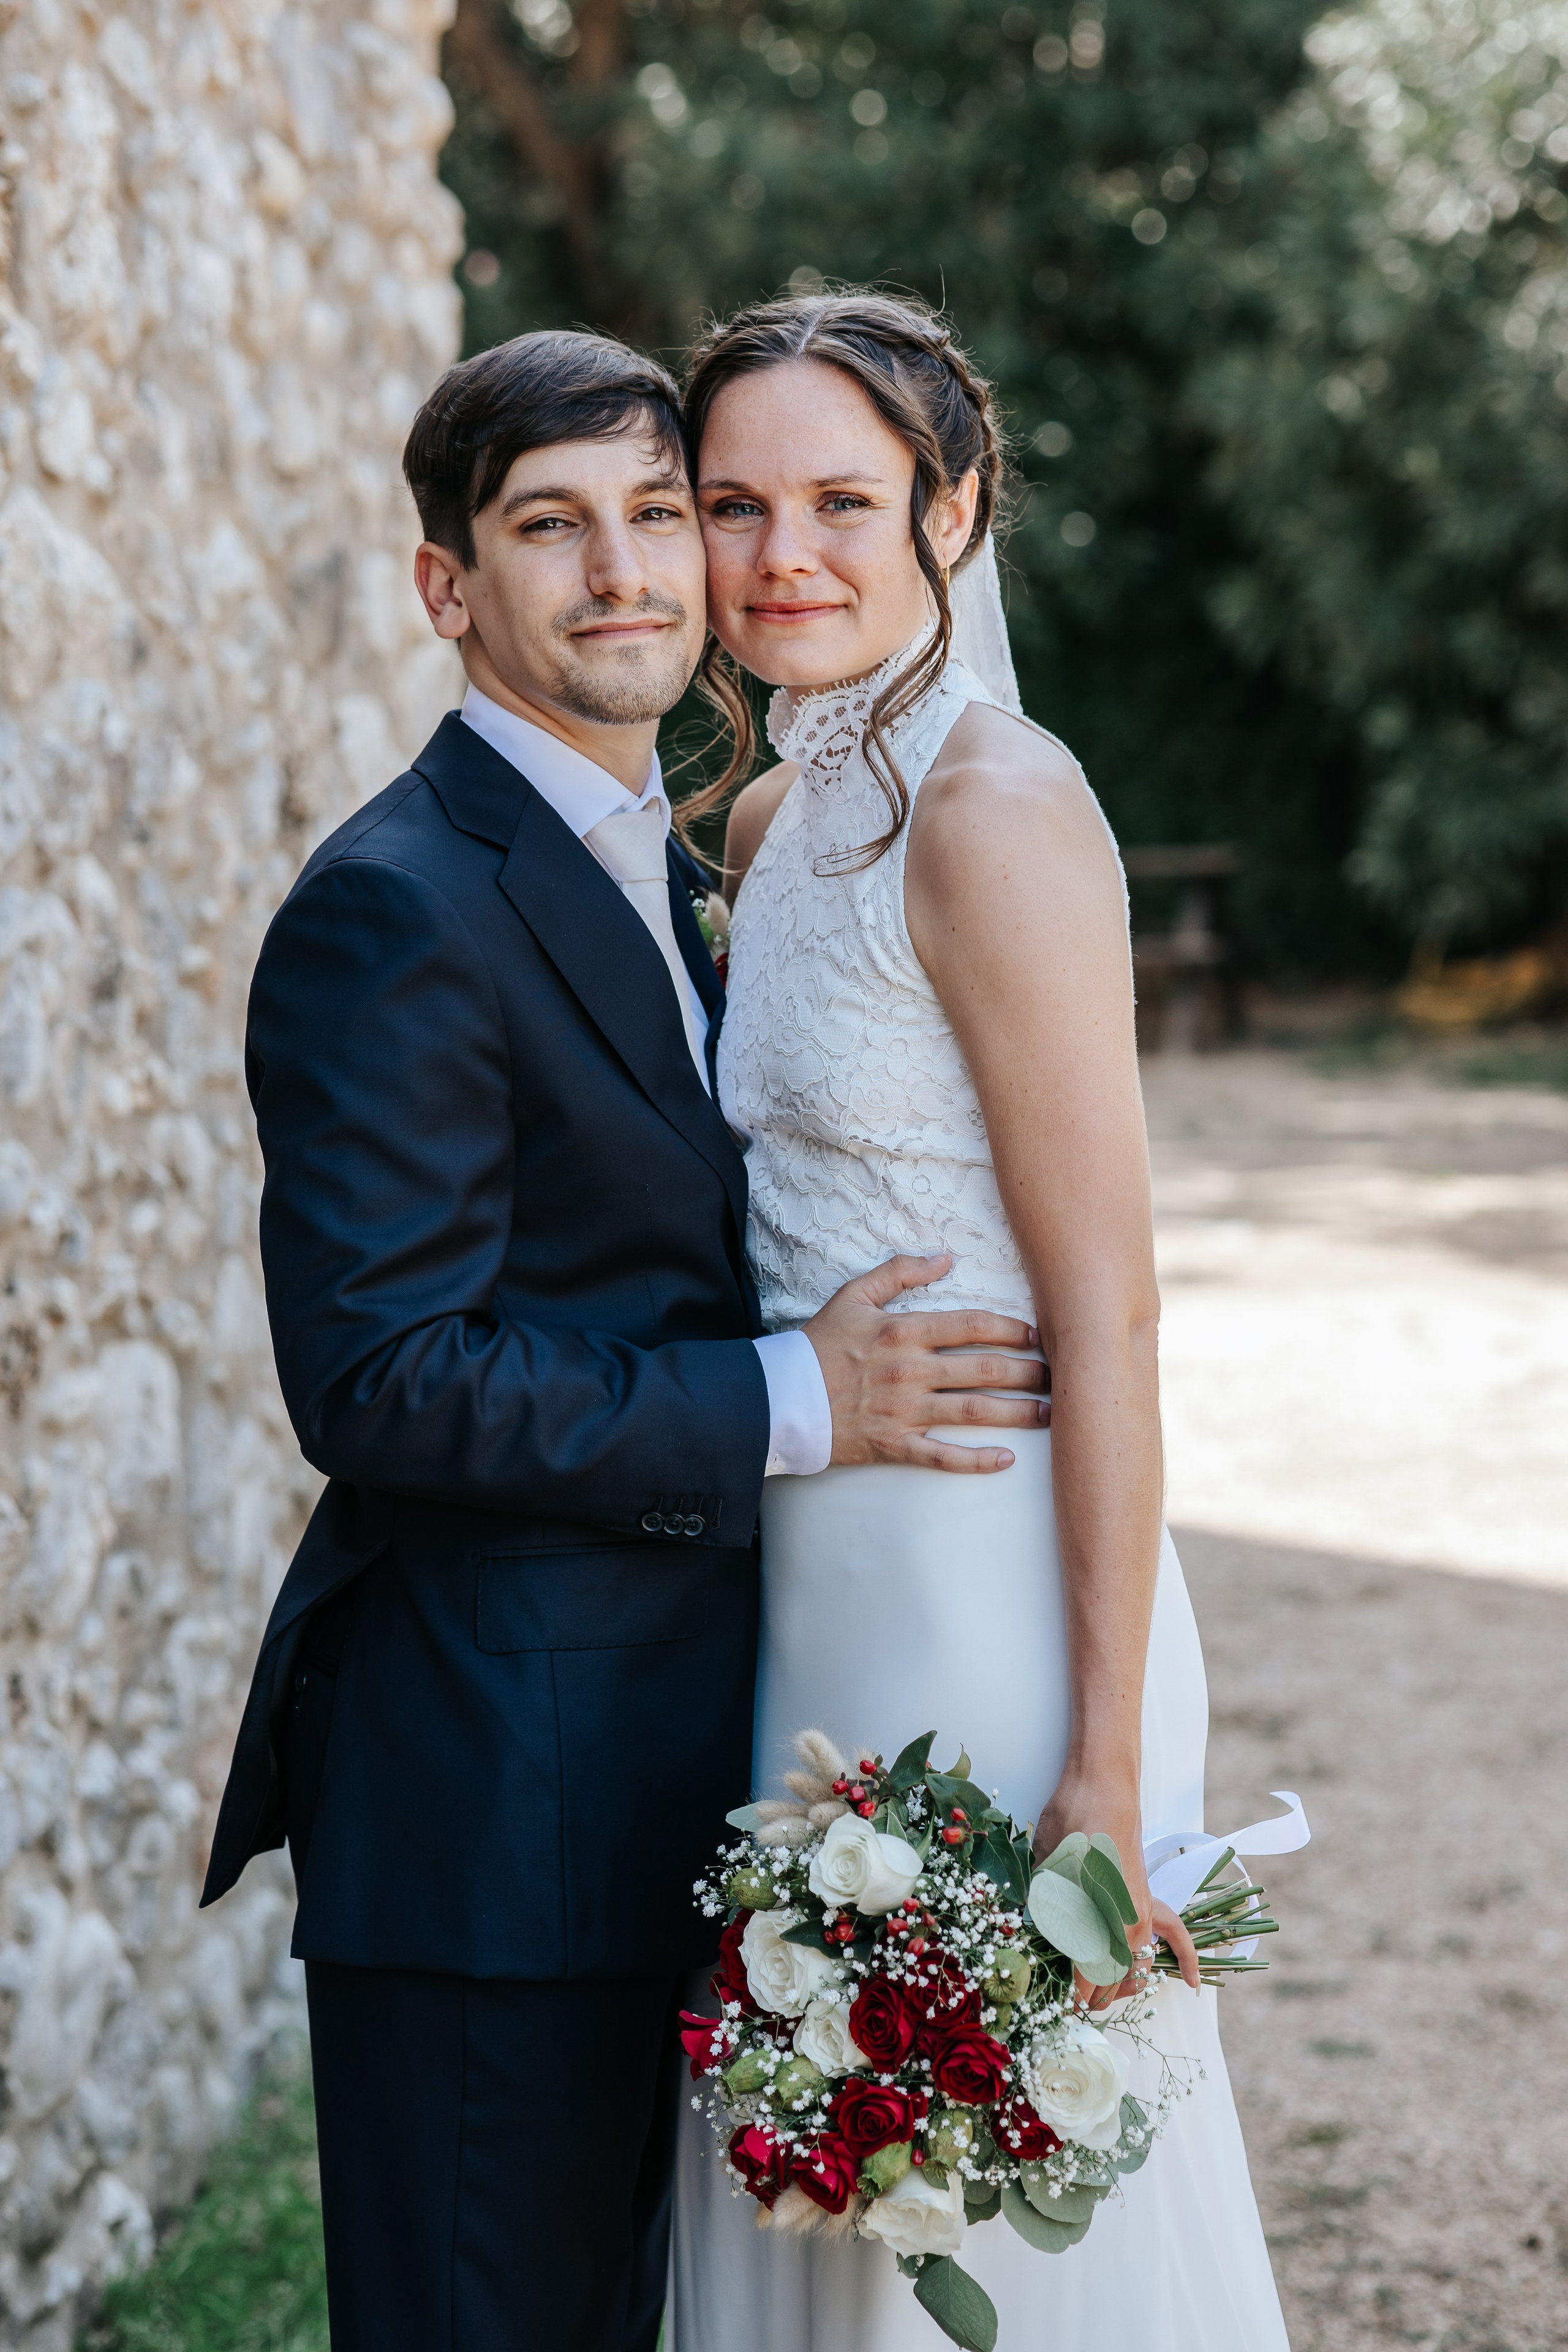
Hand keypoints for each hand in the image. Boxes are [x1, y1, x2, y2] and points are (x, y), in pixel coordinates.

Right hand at [802, 1252, 1049, 1474]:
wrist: (780, 1397)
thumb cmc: (818, 1344)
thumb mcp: (853, 1296)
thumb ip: (899, 1272)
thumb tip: (945, 1258)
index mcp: (904, 1331)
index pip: (973, 1326)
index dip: (1013, 1329)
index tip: (1037, 1335)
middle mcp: (911, 1371)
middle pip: (985, 1370)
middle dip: (1028, 1373)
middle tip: (1058, 1376)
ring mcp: (904, 1411)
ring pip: (974, 1412)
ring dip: (1018, 1414)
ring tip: (1050, 1414)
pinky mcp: (894, 1445)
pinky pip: (944, 1456)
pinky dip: (977, 1461)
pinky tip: (1007, 1460)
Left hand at [1032, 1766, 1199, 2004]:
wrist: (1103, 1791)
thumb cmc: (1068, 1830)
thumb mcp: (1046, 1879)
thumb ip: (1049, 1922)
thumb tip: (1042, 1953)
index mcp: (1099, 1929)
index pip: (1084, 1983)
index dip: (1067, 1999)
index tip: (1054, 2005)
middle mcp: (1127, 1931)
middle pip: (1110, 1983)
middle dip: (1089, 1997)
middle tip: (1067, 2001)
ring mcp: (1143, 1917)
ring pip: (1136, 1969)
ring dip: (1120, 1985)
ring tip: (1098, 1993)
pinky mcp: (1150, 1902)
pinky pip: (1175, 1937)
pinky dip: (1186, 1960)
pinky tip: (1190, 1981)